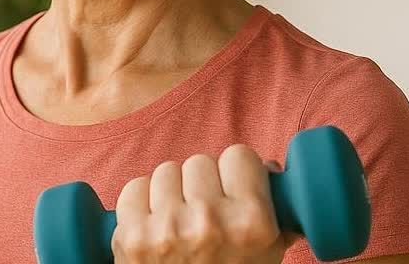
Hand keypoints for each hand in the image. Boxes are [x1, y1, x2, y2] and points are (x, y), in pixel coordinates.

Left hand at [112, 144, 300, 263]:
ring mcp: (166, 229)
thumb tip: (272, 169)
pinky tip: (153, 223)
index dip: (237, 170)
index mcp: (250, 223)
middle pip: (200, 161)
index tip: (235, 185)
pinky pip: (134, 188)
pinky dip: (141, 202)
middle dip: (203, 183)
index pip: (239, 155)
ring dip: (171, 191)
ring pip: (166, 171)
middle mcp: (208, 221)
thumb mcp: (268, 255)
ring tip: (178, 219)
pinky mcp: (131, 236)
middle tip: (205, 210)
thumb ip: (278, 213)